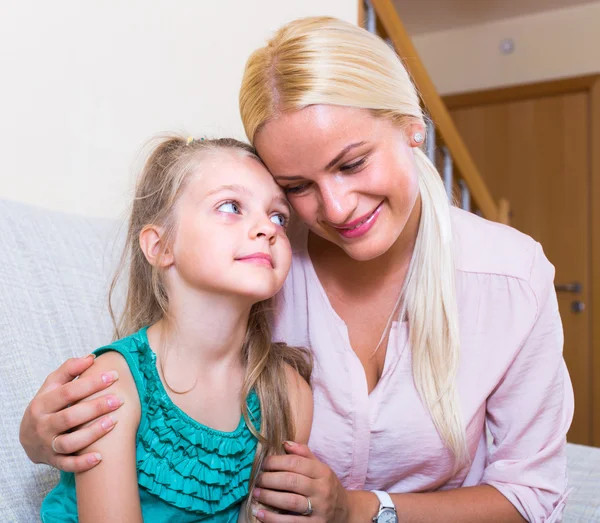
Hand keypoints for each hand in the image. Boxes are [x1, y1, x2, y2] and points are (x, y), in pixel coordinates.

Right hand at [19, 355, 123, 471]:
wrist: (27, 436)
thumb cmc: (47, 405)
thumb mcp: (52, 386)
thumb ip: (69, 370)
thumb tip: (90, 358)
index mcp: (42, 403)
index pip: (68, 392)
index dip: (91, 384)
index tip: (113, 376)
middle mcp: (43, 425)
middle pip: (70, 417)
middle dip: (96, 408)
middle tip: (119, 400)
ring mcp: (47, 445)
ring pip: (69, 443)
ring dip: (92, 434)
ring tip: (114, 422)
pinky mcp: (53, 461)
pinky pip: (67, 465)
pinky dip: (82, 463)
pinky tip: (100, 458)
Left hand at [251, 441, 349, 522]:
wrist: (346, 512)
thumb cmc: (327, 486)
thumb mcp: (321, 468)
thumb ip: (304, 454)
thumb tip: (285, 443)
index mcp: (322, 472)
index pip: (296, 463)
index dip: (276, 462)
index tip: (264, 464)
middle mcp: (322, 489)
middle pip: (291, 481)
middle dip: (269, 479)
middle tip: (257, 479)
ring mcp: (319, 509)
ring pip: (290, 501)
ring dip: (269, 497)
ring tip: (256, 494)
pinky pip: (291, 522)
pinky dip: (273, 519)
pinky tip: (260, 514)